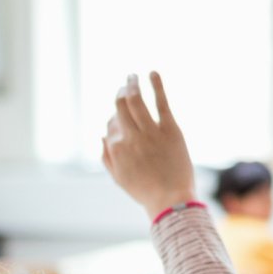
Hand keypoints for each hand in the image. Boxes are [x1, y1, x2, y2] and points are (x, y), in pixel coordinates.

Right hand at [101, 72, 196, 217]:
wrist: (171, 200)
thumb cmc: (145, 191)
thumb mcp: (119, 178)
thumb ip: (107, 156)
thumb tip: (101, 135)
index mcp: (116, 147)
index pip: (111, 122)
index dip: (115, 116)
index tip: (122, 114)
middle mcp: (129, 137)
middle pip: (120, 106)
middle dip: (120, 92)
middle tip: (124, 84)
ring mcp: (150, 132)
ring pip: (136, 100)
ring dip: (132, 84)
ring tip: (132, 76)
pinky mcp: (170, 130)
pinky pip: (161, 102)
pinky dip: (156, 85)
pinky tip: (152, 73)